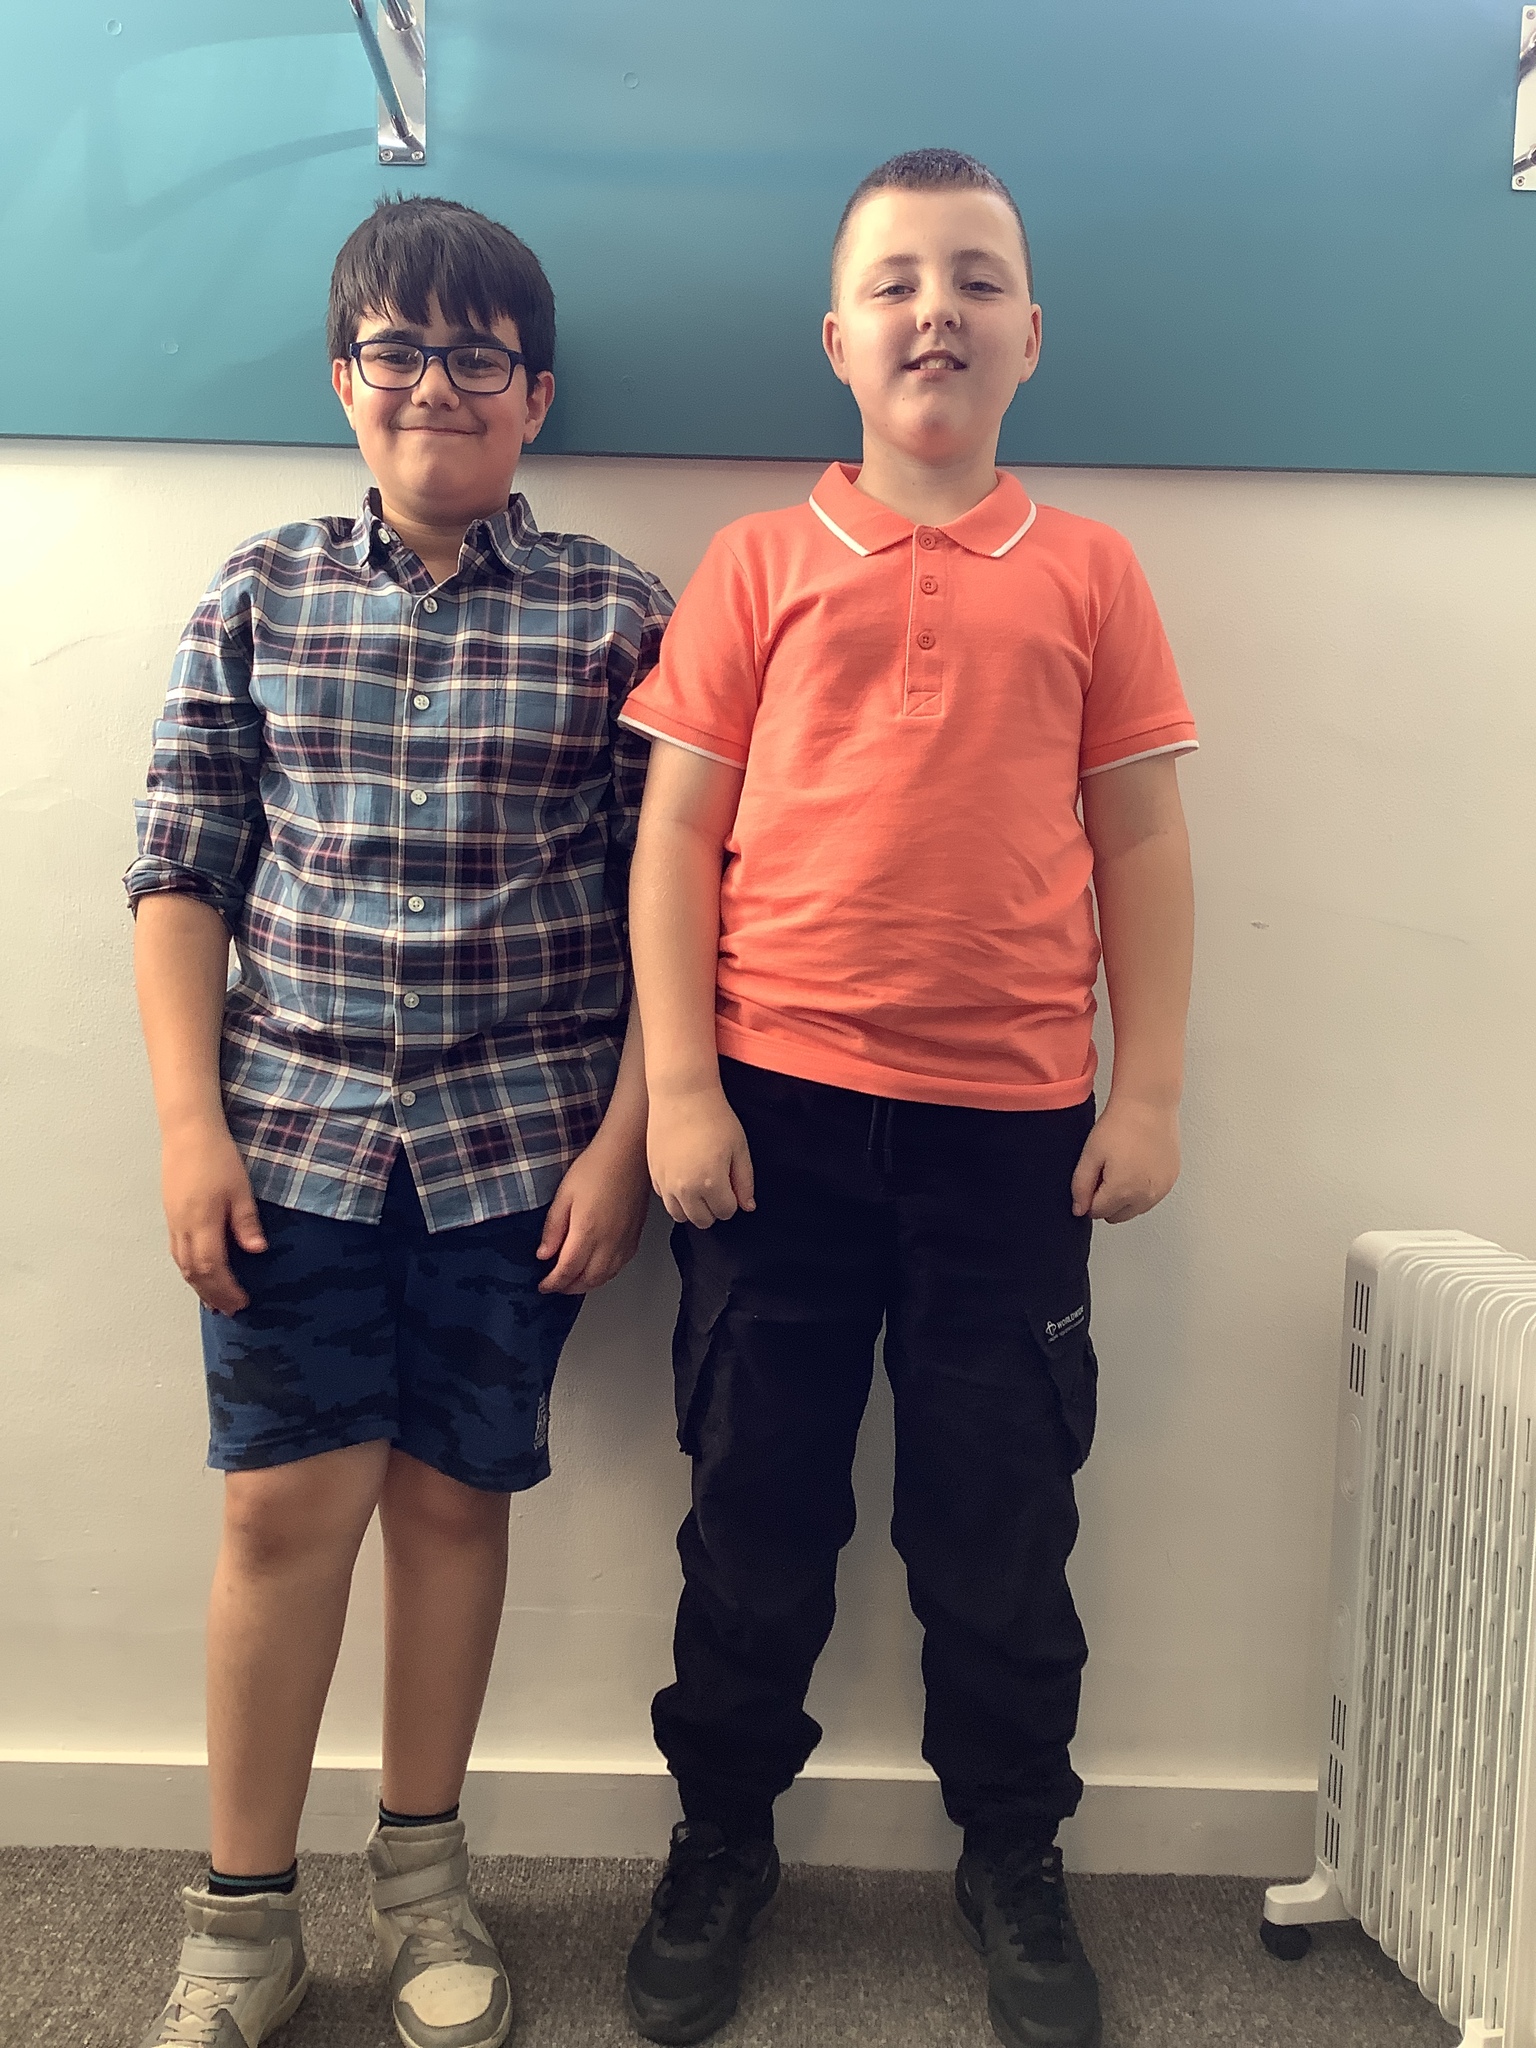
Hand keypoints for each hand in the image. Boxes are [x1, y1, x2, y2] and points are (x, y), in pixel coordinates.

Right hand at [162, 1121, 266, 1312]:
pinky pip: (177, 1252)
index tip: (242, 1301)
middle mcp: (183, 1227)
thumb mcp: (240, 1189)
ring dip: (198, 1286)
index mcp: (202, 1222)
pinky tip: (199, 1273)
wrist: (188, 1133)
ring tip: (215, 1301)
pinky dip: (189, 1269)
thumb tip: (257, 1252)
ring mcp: (173, 1222)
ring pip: (182, 1264)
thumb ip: (246, 1223)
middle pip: (194, 1272)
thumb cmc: (218, 1158)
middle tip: (230, 1309)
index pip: (213, 1268)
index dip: (226, 1289)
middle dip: (212, 1294)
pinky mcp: (170, 1215)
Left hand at [537, 1127, 651, 1292]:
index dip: (553, 1282)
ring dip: (587, 1284)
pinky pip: (620, 1266)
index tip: (543, 1285)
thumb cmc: (595, 1168)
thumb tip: (544, 1254)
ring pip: (605, 1276)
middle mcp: (608, 1243)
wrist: (627, 1154)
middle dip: (569, 1287)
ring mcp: (624, 1241)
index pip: (567, 1270)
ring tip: (573, 1281)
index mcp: (587, 1233)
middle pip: (588, 1280)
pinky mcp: (635, 1236)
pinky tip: (597, 1269)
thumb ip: (553, 1228)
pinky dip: (605, 1274)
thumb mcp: (563, 1195)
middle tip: (555, 1285)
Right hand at [647, 1085, 755, 1228]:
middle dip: (714, 1208)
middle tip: (718, 1185)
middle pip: (702, 1220)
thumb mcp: (739, 1148)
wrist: (681, 1094)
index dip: (733, 1200)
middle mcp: (685, 1189)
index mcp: (710, 1183)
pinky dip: (675, 1196)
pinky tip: (684, 1176)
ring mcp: (665, 1182)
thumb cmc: (713, 1116)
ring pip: (680, 1215)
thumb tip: (747, 1205)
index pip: (726, 1212)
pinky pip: (665, 1199)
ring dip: (693, 1207)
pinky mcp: (653, 1174)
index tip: (732, 1184)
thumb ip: (745, 1181)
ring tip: (700, 1185)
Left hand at [1070, 1098, 1180, 1223]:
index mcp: (1123, 1191)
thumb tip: (1079, 1209)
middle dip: (1107, 1201)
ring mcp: (1162, 1189)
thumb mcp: (1090, 1154)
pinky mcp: (1171, 1180)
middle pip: (1117, 1216)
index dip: (1089, 1197)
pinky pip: (1152, 1197)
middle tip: (1106, 1172)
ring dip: (1126, 1198)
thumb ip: (1080, 1186)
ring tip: (1123, 1166)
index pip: (1097, 1212)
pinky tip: (1137, 1165)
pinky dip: (1143, 1188)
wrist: (1149, 1104)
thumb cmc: (1121, 1124)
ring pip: (1135, 1209)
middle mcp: (1146, 1196)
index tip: (1092, 1178)